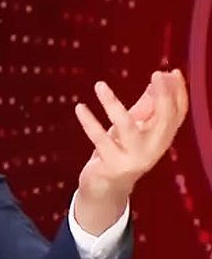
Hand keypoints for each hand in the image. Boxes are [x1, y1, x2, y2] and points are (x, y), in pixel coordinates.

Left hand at [72, 69, 188, 234]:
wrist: (107, 187)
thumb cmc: (122, 151)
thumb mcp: (136, 126)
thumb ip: (147, 105)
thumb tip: (160, 79)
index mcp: (161, 138)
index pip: (178, 114)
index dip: (178, 93)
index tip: (171, 72)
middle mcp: (153, 148)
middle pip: (164, 120)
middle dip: (163, 96)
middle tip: (158, 74)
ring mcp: (133, 158)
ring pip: (126, 127)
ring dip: (111, 104)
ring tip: (99, 85)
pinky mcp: (112, 164)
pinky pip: (99, 139)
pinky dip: (89, 122)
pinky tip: (80, 107)